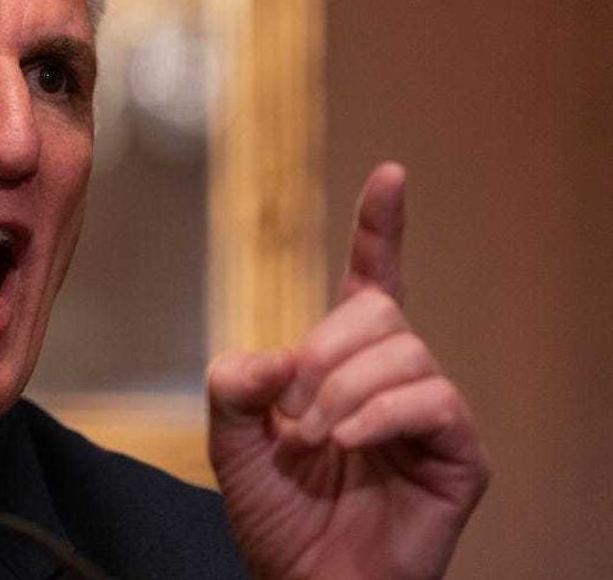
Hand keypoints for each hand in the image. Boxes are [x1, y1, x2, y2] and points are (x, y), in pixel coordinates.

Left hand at [206, 162, 489, 579]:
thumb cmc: (278, 515)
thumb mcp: (231, 442)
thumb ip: (234, 386)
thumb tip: (277, 356)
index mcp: (345, 364)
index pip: (373, 279)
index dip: (381, 228)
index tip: (390, 174)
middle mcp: (394, 377)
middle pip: (375, 313)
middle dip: (322, 353)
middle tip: (293, 409)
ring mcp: (431, 414)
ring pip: (401, 353)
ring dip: (343, 392)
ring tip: (316, 439)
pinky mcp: (458, 453)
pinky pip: (431, 400)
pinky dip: (380, 415)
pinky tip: (348, 442)